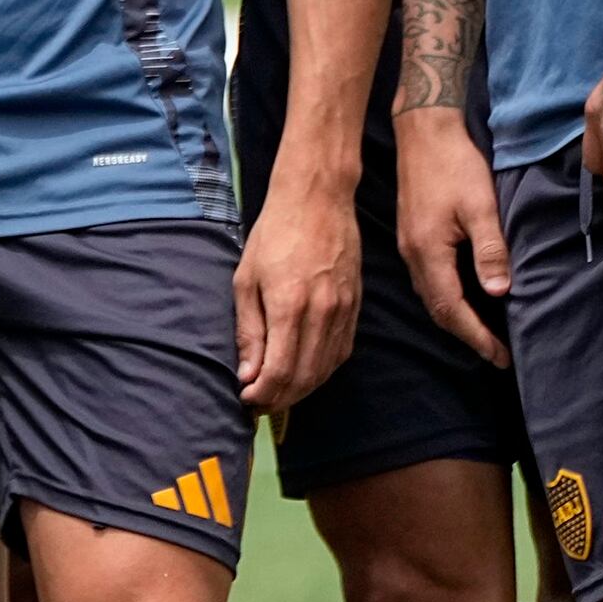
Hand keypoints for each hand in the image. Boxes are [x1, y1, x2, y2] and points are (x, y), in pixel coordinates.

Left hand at [235, 178, 361, 410]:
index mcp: (290, 305)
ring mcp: (344, 311)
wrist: (317, 200)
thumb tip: (248, 374)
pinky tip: (305, 372)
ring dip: (302, 390)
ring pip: (326, 370)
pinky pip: (341, 353)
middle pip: (306, 378)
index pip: (281, 371)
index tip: (246, 397)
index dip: (263, 394)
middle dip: (280, 398)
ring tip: (278, 392)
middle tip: (259, 402)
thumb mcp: (246, 278)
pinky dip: (322, 371)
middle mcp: (322, 313)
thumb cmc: (274, 234)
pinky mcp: (356, 307)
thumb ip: (248, 330)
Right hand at [392, 109, 509, 366]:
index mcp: (429, 252)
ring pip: (431, 296)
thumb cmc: (454, 164)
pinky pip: (428, 280)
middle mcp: (413, 255)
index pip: (452, 309)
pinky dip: (447, 298)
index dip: (477, 337)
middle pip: (438, 310)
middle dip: (467, 335)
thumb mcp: (480, 205)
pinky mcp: (412, 235)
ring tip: (484, 332)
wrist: (423, 130)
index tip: (501, 357)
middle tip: (497, 353)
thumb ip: (490, 250)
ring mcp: (409, 245)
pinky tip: (465, 296)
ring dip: (456, 318)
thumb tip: (498, 293)